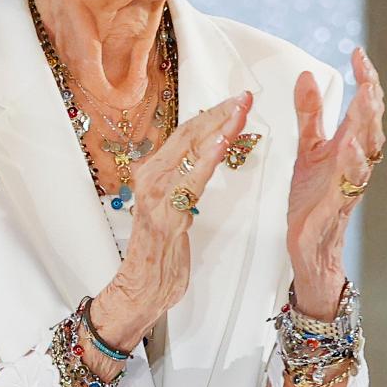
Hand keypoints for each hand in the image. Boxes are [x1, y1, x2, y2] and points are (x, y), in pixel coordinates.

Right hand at [90, 92, 252, 349]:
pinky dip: (207, 161)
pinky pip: (189, 182)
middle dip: (219, 114)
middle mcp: (149, 177)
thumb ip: (184, 182)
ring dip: (218, 129)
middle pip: (188, 135)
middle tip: (244, 98)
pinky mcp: (165, 215)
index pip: (185, 134)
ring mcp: (154, 195)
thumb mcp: (173, 207)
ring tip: (240, 112)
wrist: (142, 288)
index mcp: (151, 172)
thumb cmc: (160, 251)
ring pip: (189, 152)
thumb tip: (203, 159)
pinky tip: (221, 144)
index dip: (211, 114)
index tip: (235, 101)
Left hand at [287, 49, 385, 318]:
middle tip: (368, 75)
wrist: (309, 243)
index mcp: (350, 146)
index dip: (365, 80)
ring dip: (366, 127)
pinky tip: (348, 148)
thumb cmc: (313, 196)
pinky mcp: (335, 205)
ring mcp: (348, 184)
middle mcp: (355, 162)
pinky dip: (350, 166)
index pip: (363, 107)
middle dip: (371, 99)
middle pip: (371, 126)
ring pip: (366, 152)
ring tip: (364, 101)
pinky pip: (347, 184)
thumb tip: (307, 75)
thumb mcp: (308, 148)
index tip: (358, 52)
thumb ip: (309, 114)